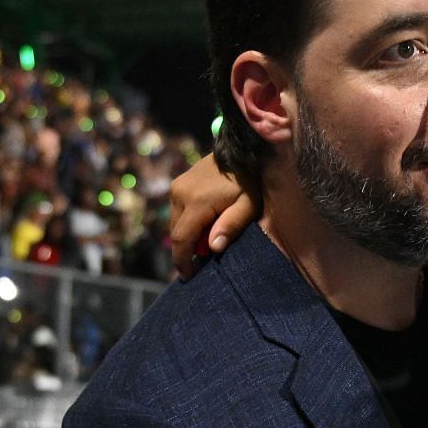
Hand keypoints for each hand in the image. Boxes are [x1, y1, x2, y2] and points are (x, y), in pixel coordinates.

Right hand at [169, 152, 258, 278]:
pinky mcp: (179, 183)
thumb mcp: (250, 204)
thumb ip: (232, 225)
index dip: (182, 261)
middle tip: (202, 264)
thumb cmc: (251, 179)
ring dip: (188, 236)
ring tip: (207, 243)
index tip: (187, 277)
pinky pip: (179, 211)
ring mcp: (177, 186)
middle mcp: (180, 193)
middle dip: (187, 250)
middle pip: (176, 232)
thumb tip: (212, 248)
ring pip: (175, 222)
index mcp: (196, 201)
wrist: (242, 150)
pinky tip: (206, 226)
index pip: (182, 238)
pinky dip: (189, 223)